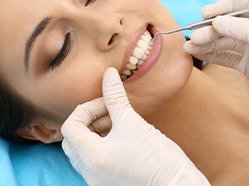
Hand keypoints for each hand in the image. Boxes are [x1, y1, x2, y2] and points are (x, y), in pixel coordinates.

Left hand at [61, 68, 208, 185]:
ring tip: (119, 124)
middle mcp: (90, 173)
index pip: (70, 127)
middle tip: (110, 112)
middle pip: (72, 141)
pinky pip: (95, 163)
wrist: (178, 183)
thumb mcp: (133, 122)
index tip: (107, 104)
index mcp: (91, 157)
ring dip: (96, 134)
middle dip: (89, 122)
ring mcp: (98, 181)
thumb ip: (115, 97)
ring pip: (83, 153)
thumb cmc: (157, 155)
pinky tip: (123, 139)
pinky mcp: (109, 183)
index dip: (87, 109)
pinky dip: (102, 147)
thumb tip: (109, 74)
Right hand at [184, 0, 248, 182]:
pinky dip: (212, 54)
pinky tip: (198, 54)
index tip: (206, 14)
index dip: (225, 6)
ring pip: (226, 40)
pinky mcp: (248, 66)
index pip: (245, 3)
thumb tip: (218, 21)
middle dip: (212, 29)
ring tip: (191, 47)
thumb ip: (246, 29)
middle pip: (232, 23)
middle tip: (196, 37)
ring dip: (208, 42)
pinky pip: (226, 55)